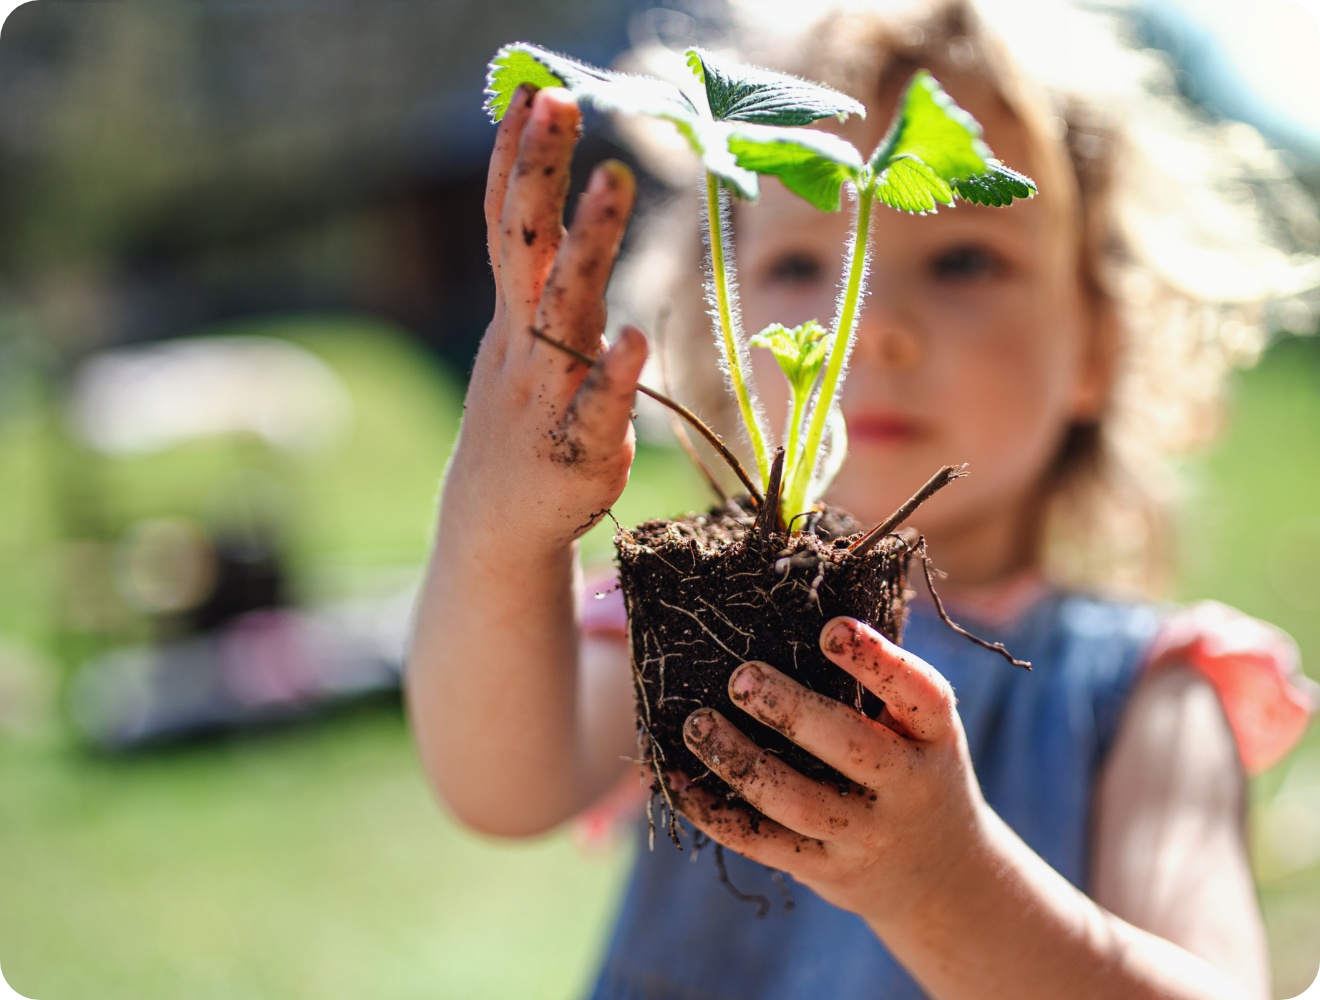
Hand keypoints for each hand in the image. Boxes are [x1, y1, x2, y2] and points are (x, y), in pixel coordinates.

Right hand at [446, 85, 646, 547]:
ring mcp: (546, 395)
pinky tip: (631, 340)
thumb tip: (552, 204)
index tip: (533, 90)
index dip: (519, 160)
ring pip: (562, 314)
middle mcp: (524, 345)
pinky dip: (611, 376)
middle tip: (559, 101)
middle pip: (527, 249)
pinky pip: (595, 409)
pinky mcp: (578, 449)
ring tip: (610, 183)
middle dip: (540, 173)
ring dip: (585, 248)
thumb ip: (541, 280)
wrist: (497, 525)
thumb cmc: (524, 418)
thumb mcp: (522, 341)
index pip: (509, 225)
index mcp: (515, 317)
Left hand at [678, 616, 988, 929]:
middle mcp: (909, 787)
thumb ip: (878, 681)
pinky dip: (715, 813)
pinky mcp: (827, 869)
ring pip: (798, 802)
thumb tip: (796, 605)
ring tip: (697, 724)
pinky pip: (765, 844)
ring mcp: (868, 835)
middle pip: (852, 749)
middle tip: (741, 677)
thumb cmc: (915, 769)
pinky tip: (677, 782)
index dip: (878, 661)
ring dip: (741, 761)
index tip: (830, 629)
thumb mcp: (921, 728)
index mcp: (935, 737)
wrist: (944, 879)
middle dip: (792, 712)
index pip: (920, 694)